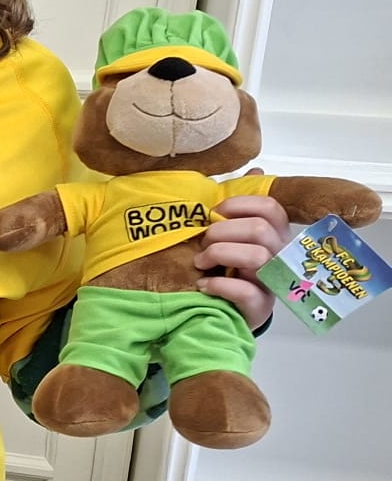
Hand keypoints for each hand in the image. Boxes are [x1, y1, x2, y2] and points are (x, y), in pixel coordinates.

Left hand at [197, 184, 289, 331]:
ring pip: (256, 256)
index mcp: (276, 233)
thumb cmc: (233, 267)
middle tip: (203, 242)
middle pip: (260, 230)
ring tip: (200, 262)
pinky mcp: (261, 306)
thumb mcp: (236, 234)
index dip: (240, 204)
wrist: (231, 311)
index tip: (215, 213)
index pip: (270, 208)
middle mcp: (280, 255)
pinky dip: (218, 285)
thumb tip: (255, 170)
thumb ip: (242, 207)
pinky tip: (203, 285)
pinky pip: (245, 290)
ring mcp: (273, 282)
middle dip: (222, 232)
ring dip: (219, 254)